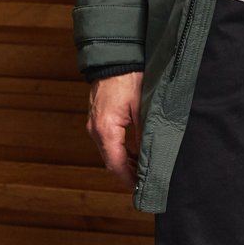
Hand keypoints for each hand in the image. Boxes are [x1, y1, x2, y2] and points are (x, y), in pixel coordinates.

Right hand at [86, 71, 143, 187]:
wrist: (116, 56)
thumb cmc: (129, 78)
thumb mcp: (142, 107)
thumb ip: (144, 134)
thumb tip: (149, 155)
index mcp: (106, 130)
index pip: (116, 164)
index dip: (128, 178)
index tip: (140, 187)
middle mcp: (95, 129)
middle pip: (110, 160)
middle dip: (127, 172)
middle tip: (145, 180)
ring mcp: (94, 123)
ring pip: (108, 151)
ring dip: (123, 161)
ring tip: (141, 168)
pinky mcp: (97, 117)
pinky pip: (106, 140)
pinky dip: (118, 149)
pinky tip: (132, 151)